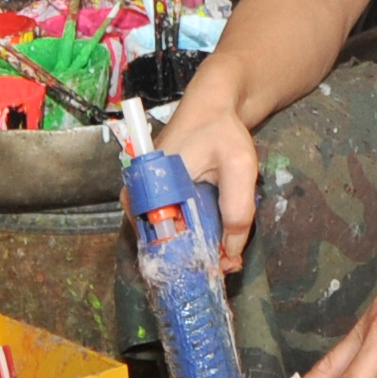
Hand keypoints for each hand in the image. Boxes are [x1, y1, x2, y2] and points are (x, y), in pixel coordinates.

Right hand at [156, 92, 260, 274]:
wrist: (213, 106)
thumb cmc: (221, 131)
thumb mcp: (239, 167)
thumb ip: (238, 209)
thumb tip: (230, 255)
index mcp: (148, 187)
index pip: (161, 240)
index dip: (190, 260)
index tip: (216, 271)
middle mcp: (138, 196)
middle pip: (164, 243)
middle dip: (196, 257)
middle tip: (227, 266)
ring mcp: (146, 198)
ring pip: (170, 237)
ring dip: (197, 247)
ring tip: (225, 255)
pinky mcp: (156, 199)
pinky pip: (173, 226)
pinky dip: (194, 235)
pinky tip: (216, 239)